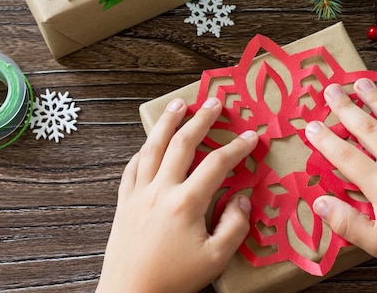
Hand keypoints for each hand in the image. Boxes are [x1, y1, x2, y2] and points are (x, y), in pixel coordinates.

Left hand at [95, 98, 257, 292]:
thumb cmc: (174, 280)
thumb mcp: (215, 259)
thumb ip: (234, 226)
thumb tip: (242, 198)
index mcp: (185, 203)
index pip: (218, 164)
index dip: (238, 147)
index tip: (253, 135)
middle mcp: (160, 190)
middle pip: (183, 143)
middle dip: (201, 119)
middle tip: (214, 102)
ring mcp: (138, 194)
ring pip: (152, 147)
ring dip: (167, 123)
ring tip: (178, 105)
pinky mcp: (123, 203)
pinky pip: (131, 168)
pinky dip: (142, 150)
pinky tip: (148, 144)